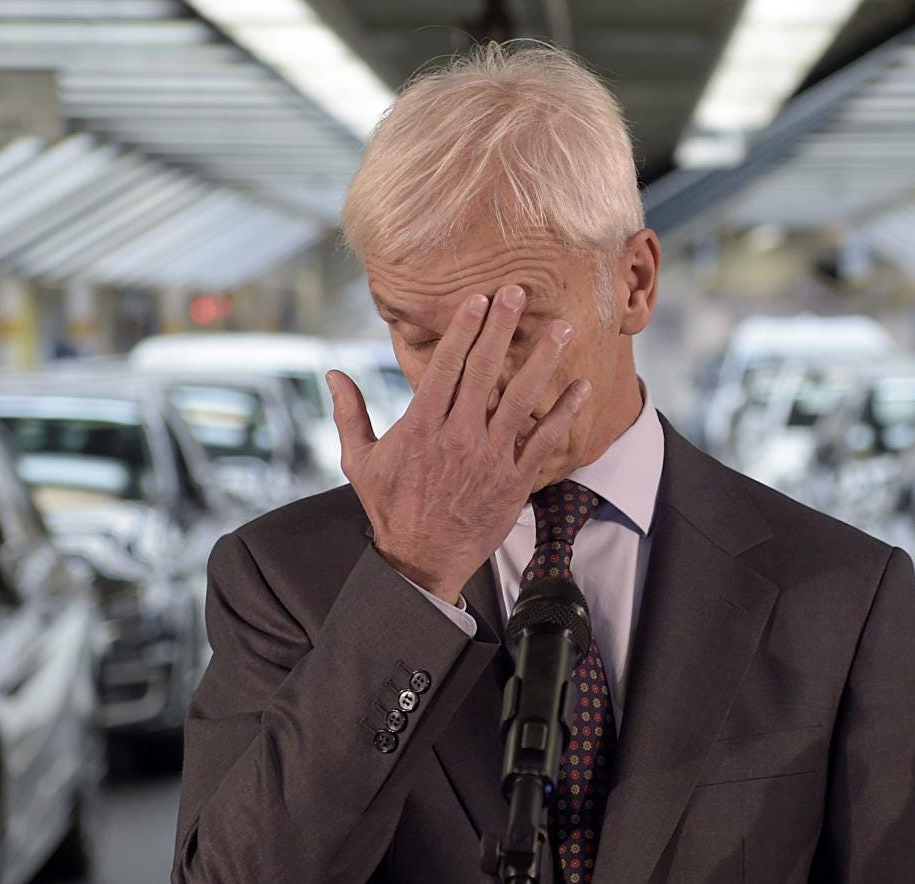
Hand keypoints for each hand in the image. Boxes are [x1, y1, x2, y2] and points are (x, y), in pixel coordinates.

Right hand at [327, 285, 590, 604]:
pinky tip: (581, 388)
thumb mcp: (359, 462)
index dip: (463, 329)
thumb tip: (333, 373)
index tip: (478, 300)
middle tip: (519, 293)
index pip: (445, 366)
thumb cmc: (390, 509)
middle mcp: (457, 436)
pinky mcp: (513, 481)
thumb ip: (349, 414)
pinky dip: (563, 414)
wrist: (421, 560)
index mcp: (421, 427)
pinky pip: (543, 442)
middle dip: (502, 329)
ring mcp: (489, 458)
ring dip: (543, 362)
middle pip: (484, 371)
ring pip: (520, 400)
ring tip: (562, 330)